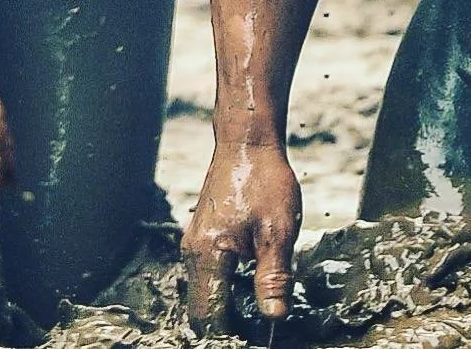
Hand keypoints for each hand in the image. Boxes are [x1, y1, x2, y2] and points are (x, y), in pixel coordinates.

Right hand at [183, 141, 301, 333]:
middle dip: (228, 324)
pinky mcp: (202, 236)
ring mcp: (194, 243)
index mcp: (208, 255)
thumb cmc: (264, 179)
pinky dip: (224, 286)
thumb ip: (273, 278)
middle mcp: (193, 252)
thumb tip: (274, 318)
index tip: (256, 337)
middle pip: (202, 308)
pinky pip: (208, 273)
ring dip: (227, 305)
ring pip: (204, 291)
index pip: (211, 316)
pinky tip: (249, 281)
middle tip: (258, 327)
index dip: (233, 334)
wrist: (247, 141)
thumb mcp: (277, 231)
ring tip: (257, 307)